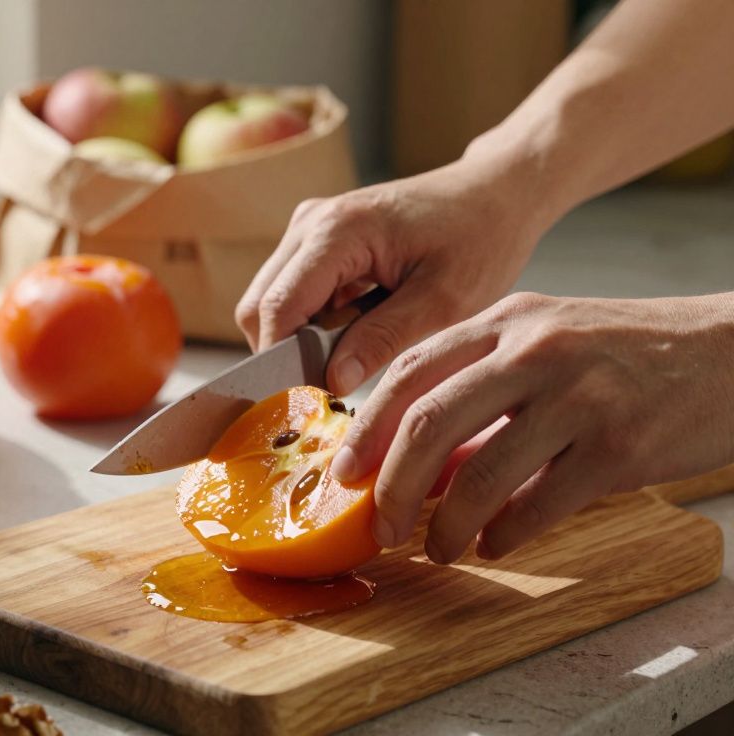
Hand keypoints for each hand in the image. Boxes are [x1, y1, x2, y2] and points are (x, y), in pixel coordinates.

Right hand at [236, 156, 552, 393]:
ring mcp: (307, 228)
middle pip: (259, 307)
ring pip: (269, 303)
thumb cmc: (481, 239)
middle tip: (334, 386)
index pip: (277, 309)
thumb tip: (331, 381)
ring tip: (356, 352)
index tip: (307, 403)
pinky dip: (312, 322)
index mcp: (338, 231)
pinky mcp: (314, 240)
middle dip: (286, 354)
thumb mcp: (444, 301)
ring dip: (300, 338)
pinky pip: (290, 293)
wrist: (495, 194)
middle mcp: (309, 223)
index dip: (283, 363)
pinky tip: (357, 328)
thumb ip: (383, 339)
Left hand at [330, 292, 733, 562]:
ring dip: (445, 526)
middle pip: (427, 422)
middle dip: (391, 486)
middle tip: (380, 527)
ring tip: (437, 548)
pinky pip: (539, 503)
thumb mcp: (546, 349)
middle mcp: (534, 350)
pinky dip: (506, 535)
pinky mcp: (620, 444)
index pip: (409, 373)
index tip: (343, 474)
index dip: (365, 430)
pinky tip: (496, 546)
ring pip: (479, 474)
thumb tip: (418, 466)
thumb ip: (480, 397)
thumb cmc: (628, 355)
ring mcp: (578, 394)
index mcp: (505, 321)